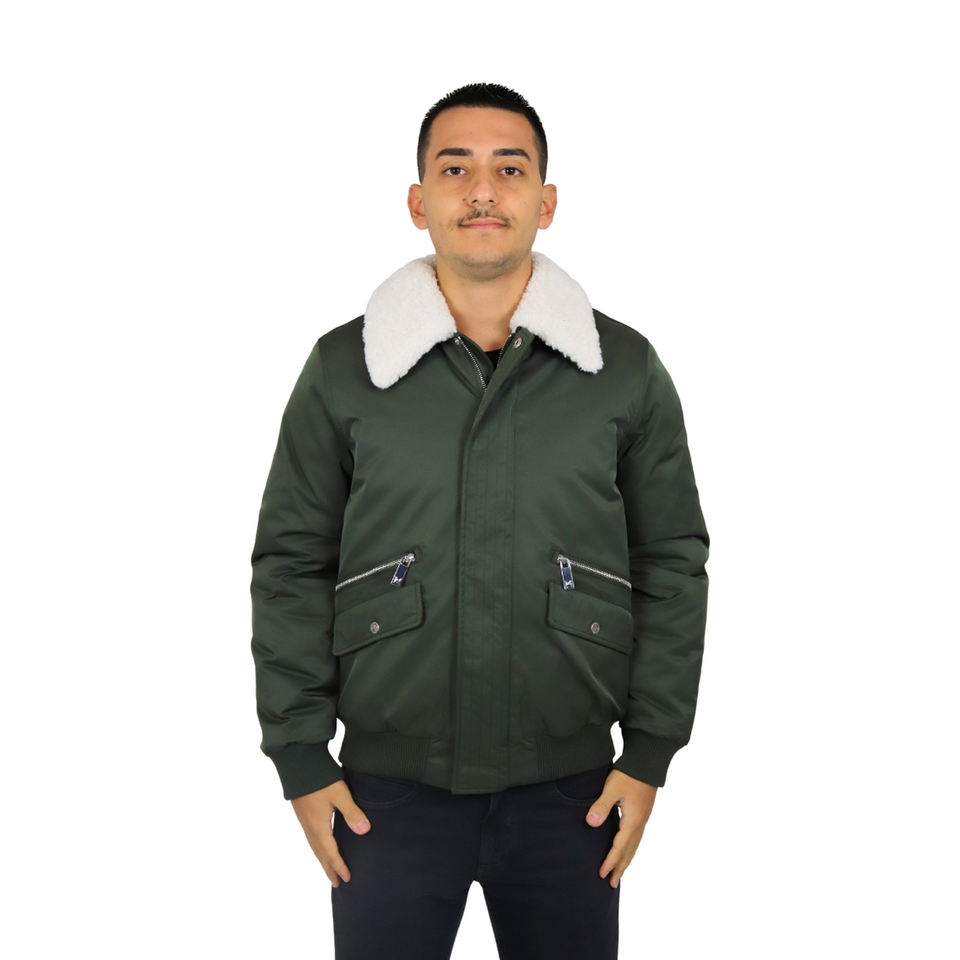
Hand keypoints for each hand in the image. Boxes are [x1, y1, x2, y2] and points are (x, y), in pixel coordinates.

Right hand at [290, 779, 371, 886]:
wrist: (297, 764)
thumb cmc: (320, 779)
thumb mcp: (340, 794)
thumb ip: (352, 813)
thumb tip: (365, 832)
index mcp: (319, 827)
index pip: (331, 853)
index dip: (339, 866)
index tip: (347, 879)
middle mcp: (310, 827)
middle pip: (320, 854)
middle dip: (329, 869)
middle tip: (336, 884)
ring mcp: (305, 821)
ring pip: (314, 847)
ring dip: (322, 860)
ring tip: (328, 869)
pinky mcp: (303, 814)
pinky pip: (311, 839)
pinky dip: (317, 848)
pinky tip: (320, 844)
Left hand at [587, 769, 657, 887]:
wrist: (647, 763)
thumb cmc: (629, 774)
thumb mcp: (612, 788)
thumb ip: (601, 806)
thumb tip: (591, 823)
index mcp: (632, 821)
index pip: (619, 847)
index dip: (610, 861)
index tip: (601, 874)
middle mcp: (640, 824)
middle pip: (629, 852)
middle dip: (620, 868)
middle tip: (611, 883)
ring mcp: (643, 819)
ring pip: (634, 846)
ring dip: (626, 860)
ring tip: (619, 872)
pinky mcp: (642, 813)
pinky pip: (636, 838)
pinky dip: (630, 849)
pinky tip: (626, 848)